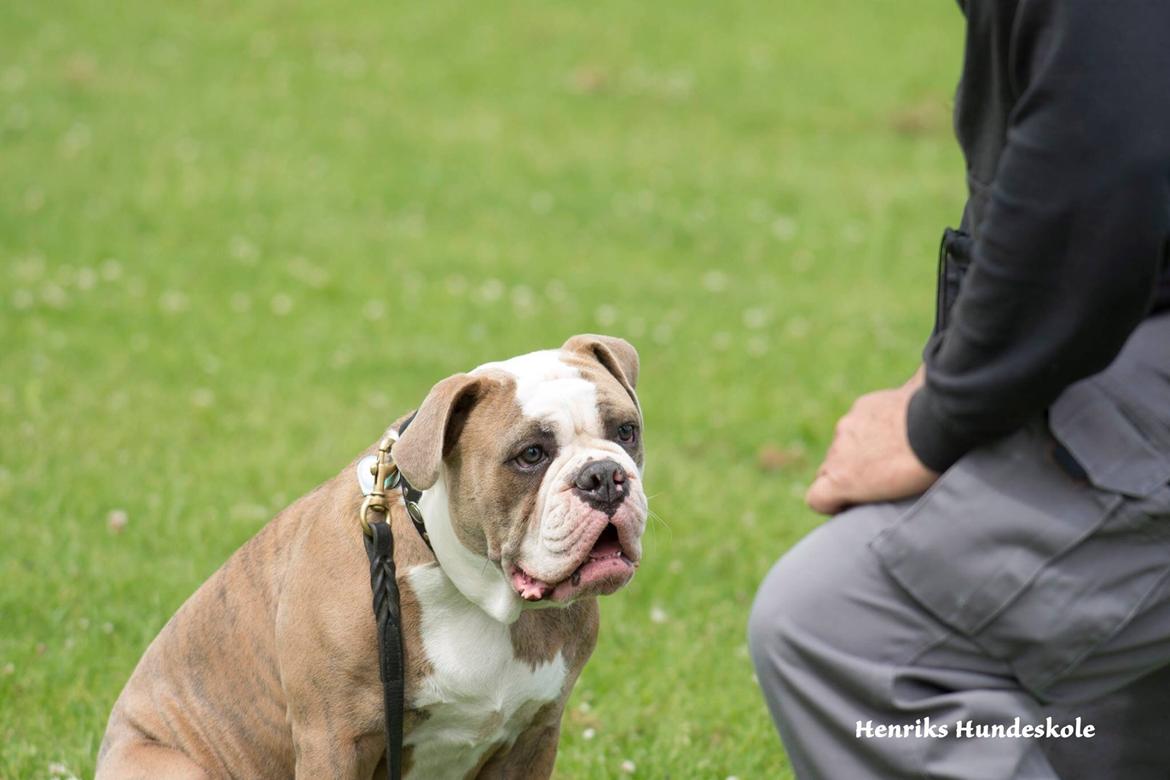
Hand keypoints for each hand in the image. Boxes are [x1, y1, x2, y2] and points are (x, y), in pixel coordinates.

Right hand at [805, 367, 938, 514]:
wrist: (939, 422)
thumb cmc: (925, 467)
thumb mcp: (895, 495)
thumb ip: (871, 494)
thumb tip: (873, 493)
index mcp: (842, 479)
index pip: (815, 498)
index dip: (830, 504)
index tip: (849, 504)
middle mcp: (837, 451)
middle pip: (828, 469)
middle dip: (846, 475)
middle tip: (877, 479)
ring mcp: (848, 425)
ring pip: (844, 443)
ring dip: (860, 448)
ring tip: (893, 449)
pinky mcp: (862, 405)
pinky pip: (860, 421)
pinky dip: (872, 426)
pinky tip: (899, 428)